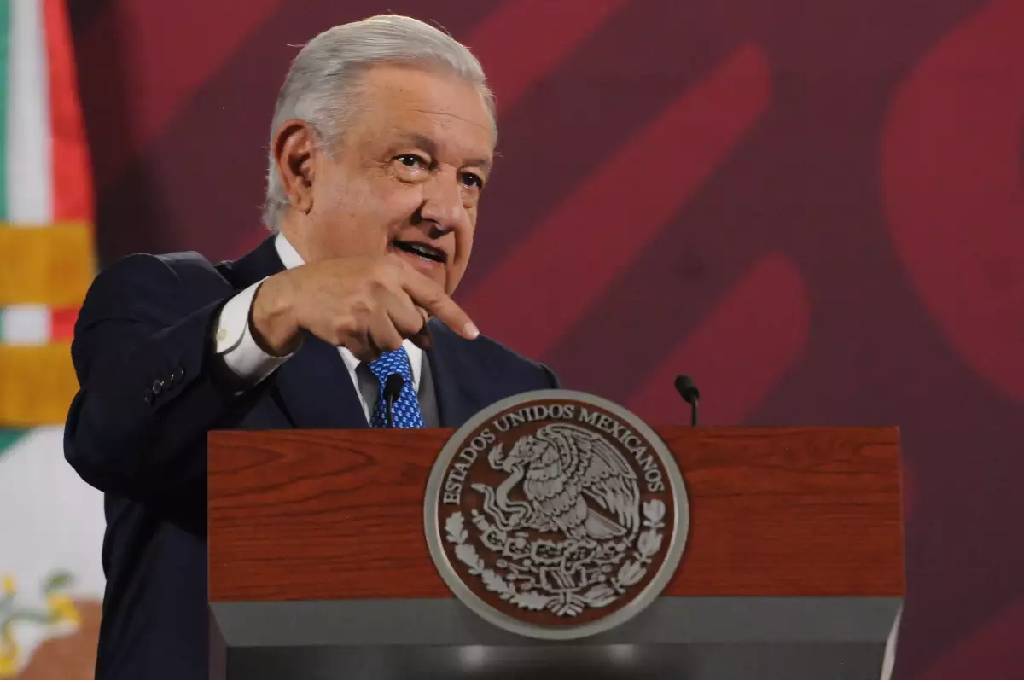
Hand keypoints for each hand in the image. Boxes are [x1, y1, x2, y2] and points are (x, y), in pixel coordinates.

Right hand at [250, 255, 478, 359]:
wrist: (297, 292)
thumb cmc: (342, 283)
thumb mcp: (375, 280)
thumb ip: (404, 304)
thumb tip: (429, 341)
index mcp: (391, 269)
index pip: (432, 295)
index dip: (455, 316)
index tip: (473, 334)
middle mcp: (381, 285)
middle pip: (413, 326)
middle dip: (401, 329)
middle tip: (379, 319)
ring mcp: (364, 307)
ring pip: (394, 343)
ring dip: (382, 342)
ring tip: (362, 325)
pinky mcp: (349, 328)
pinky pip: (372, 353)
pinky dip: (364, 350)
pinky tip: (349, 333)